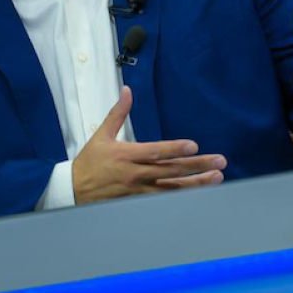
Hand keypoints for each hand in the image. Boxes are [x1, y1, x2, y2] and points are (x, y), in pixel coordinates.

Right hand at [72, 87, 226, 203]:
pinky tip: (198, 193)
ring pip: (172, 188)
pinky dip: (182, 197)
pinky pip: (164, 200)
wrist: (73, 191)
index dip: (175, 149)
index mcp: (127, 154)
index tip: (194, 146)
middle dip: (198, 166)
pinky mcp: (138, 202)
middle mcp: (135, 173)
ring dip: (196, 183)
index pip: (156, 152)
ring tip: (216, 178)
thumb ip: (118, 113)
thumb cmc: (89, 161)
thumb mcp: (101, 134)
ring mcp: (139, 190)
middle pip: (171, 170)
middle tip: (220, 161)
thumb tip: (127, 90)